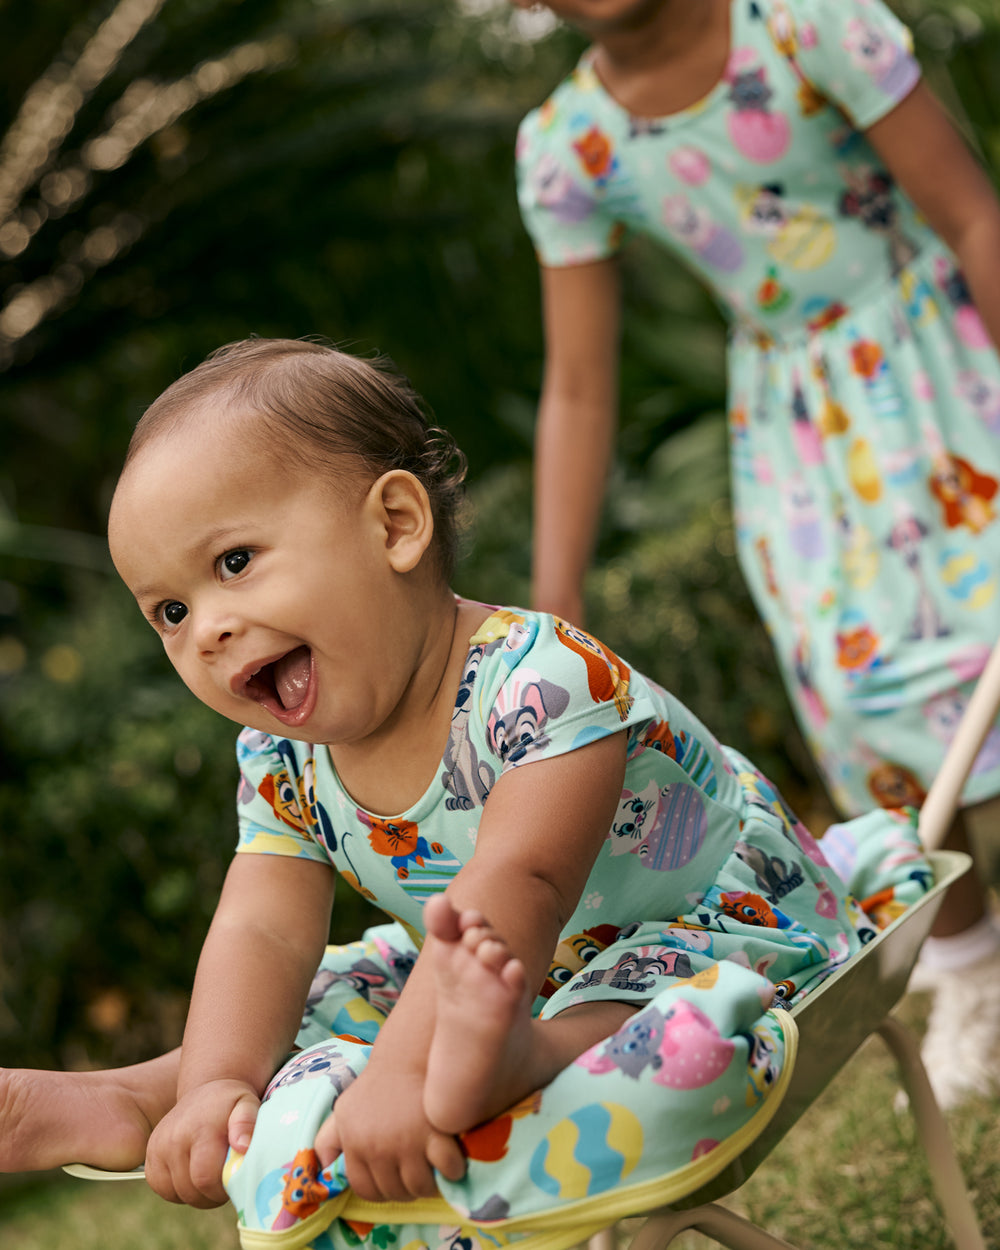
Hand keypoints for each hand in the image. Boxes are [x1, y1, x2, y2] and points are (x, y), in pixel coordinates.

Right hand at [144, 1078, 259, 1207]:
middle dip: (212, 1195)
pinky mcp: (150, 1158)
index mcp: (201, 1129)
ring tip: (212, 1175)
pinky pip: (163, 1189)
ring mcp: (158, 1149)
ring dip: (197, 1194)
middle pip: (191, 1191)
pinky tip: (194, 1174)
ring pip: (177, 1194)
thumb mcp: (247, 1105)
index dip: (222, 1189)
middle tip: (225, 1180)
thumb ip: (248, 1124)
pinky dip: (180, 1190)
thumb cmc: (230, 1104)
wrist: (205, 1093)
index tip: (234, 1179)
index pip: (206, 1178)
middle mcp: (174, 1139)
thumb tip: (243, 1147)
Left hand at [313, 1062, 464, 1202]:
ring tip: (432, 1169)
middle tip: (416, 1173)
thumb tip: (322, 1167)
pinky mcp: (435, 1135)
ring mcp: (407, 1143)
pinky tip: (451, 1160)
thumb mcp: (344, 1109)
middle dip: (406, 1189)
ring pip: (420, 1187)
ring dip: (429, 1183)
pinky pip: (447, 1171)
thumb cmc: (376, 1086)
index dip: (381, 1190)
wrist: (408, 1055)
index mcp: (355, 1144)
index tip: (394, 1180)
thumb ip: (327, 1140)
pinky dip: (452, 1170)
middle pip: (394, 1191)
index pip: (366, 1190)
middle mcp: (377, 1148)